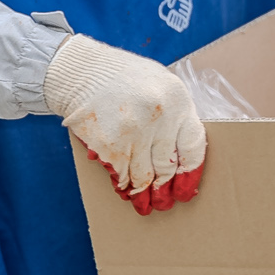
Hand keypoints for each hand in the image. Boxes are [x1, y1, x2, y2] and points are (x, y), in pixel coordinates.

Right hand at [41, 36, 205, 215]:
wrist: (80, 70)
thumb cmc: (121, 77)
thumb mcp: (158, 84)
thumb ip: (174, 114)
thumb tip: (181, 156)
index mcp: (178, 100)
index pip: (194, 146)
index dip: (190, 173)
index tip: (185, 189)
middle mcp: (161, 116)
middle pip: (168, 166)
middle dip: (164, 189)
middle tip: (163, 202)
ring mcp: (136, 132)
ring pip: (144, 175)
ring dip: (143, 193)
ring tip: (142, 204)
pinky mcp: (112, 144)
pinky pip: (121, 174)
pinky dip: (122, 184)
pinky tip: (122, 189)